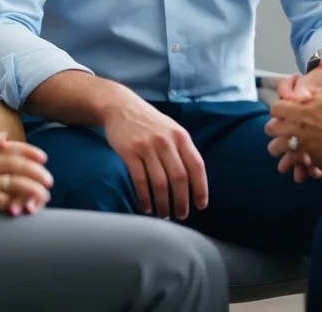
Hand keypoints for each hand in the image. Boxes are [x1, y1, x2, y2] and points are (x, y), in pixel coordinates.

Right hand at [0, 136, 52, 215]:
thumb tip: (5, 147)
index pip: (13, 149)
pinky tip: (20, 209)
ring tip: (43, 197)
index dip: (31, 153)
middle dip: (37, 173)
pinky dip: (12, 205)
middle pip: (18, 166)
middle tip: (49, 181)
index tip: (44, 159)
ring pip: (13, 183)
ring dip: (31, 190)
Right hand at [102, 95, 207, 219]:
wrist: (121, 106)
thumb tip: (194, 182)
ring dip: (163, 203)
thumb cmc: (150, 123)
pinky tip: (146, 207)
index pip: (196, 166)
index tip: (201, 205)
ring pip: (160, 182)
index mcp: (181, 136)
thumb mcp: (171, 129)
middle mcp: (166, 141)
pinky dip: (144, 197)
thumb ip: (183, 150)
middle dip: (182, 201)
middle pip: (179, 177)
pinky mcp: (129, 152)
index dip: (200, 188)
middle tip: (182, 215)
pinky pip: (140, 180)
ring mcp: (147, 146)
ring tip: (164, 214)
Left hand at [266, 85, 321, 182]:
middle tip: (281, 130)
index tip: (285, 112)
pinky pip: (293, 162)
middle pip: (270, 128)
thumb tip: (312, 94)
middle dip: (274, 129)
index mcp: (302, 110)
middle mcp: (296, 127)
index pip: (277, 108)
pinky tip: (293, 166)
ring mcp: (301, 144)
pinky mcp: (308, 159)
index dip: (279, 110)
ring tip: (281, 149)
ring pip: (274, 147)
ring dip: (277, 148)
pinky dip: (291, 164)